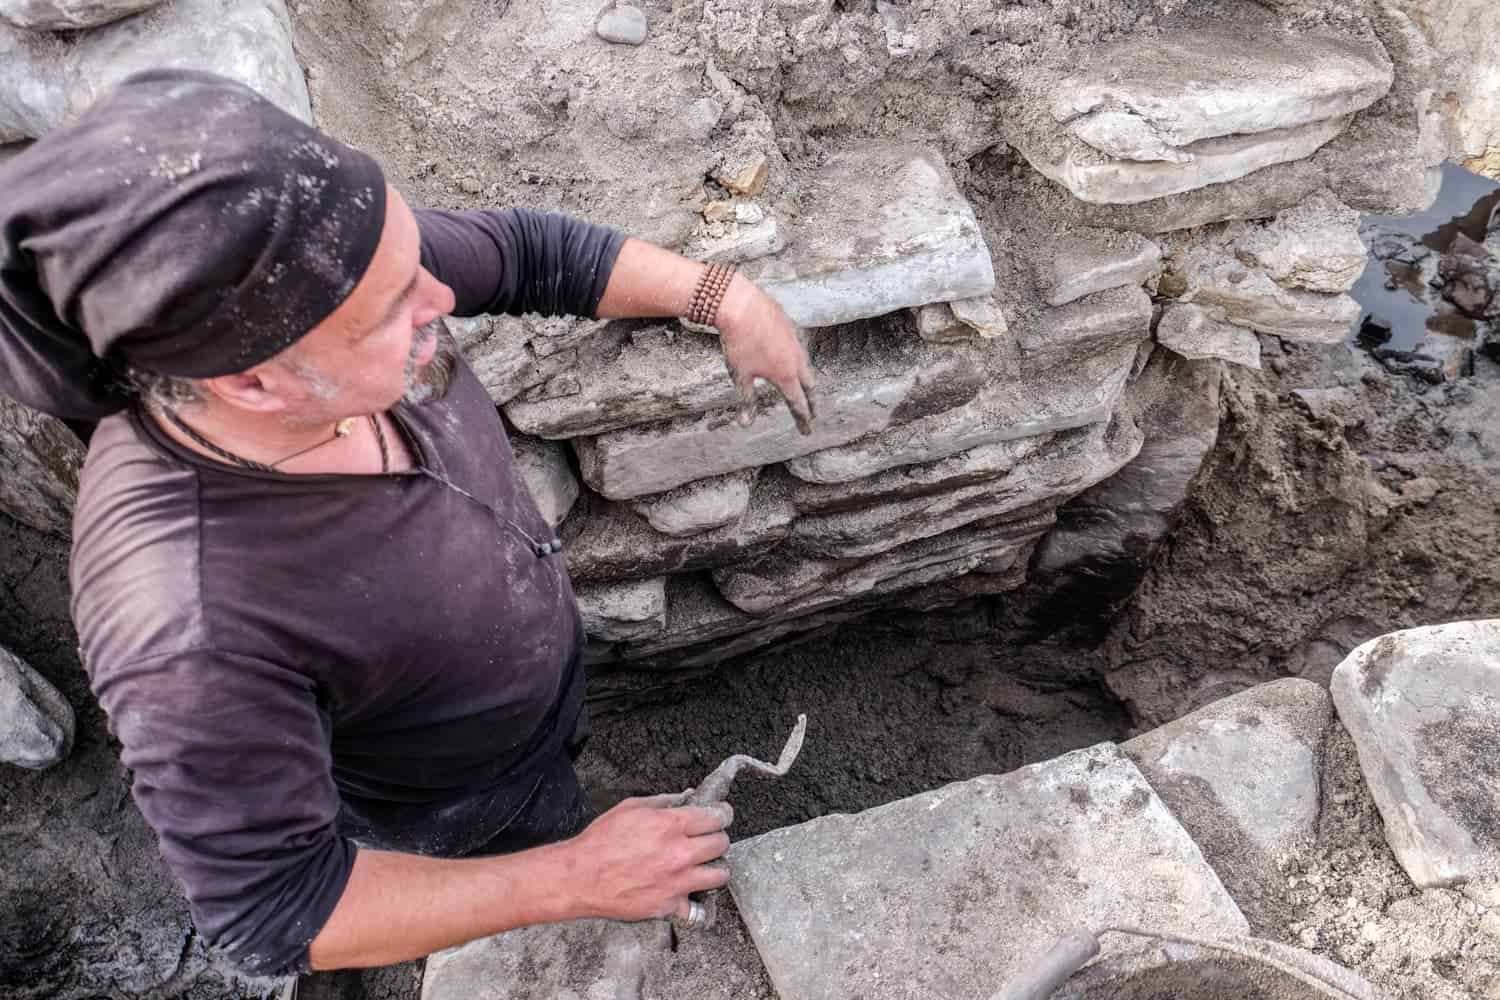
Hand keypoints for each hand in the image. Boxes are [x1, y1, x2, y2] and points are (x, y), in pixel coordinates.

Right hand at [562, 794, 732, 921]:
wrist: (580, 877)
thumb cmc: (600, 842)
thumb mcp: (630, 808)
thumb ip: (662, 801)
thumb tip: (685, 798)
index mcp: (671, 825)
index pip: (716, 817)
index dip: (721, 814)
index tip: (721, 816)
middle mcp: (679, 853)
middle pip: (721, 844)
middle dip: (718, 838)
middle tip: (710, 839)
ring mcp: (677, 882)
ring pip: (719, 875)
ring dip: (715, 868)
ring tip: (705, 866)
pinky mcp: (669, 906)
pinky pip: (695, 907)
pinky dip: (693, 900)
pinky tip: (687, 893)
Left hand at [716, 275, 816, 433]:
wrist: (741, 305)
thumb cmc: (739, 342)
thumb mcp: (740, 375)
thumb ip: (746, 400)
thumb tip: (745, 424)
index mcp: (785, 375)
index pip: (798, 403)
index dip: (803, 419)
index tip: (807, 431)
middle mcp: (796, 360)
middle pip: (809, 386)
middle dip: (811, 402)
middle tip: (812, 413)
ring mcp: (795, 341)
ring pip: (806, 365)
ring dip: (807, 380)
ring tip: (805, 388)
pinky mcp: (790, 327)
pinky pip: (798, 348)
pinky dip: (798, 360)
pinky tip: (792, 358)